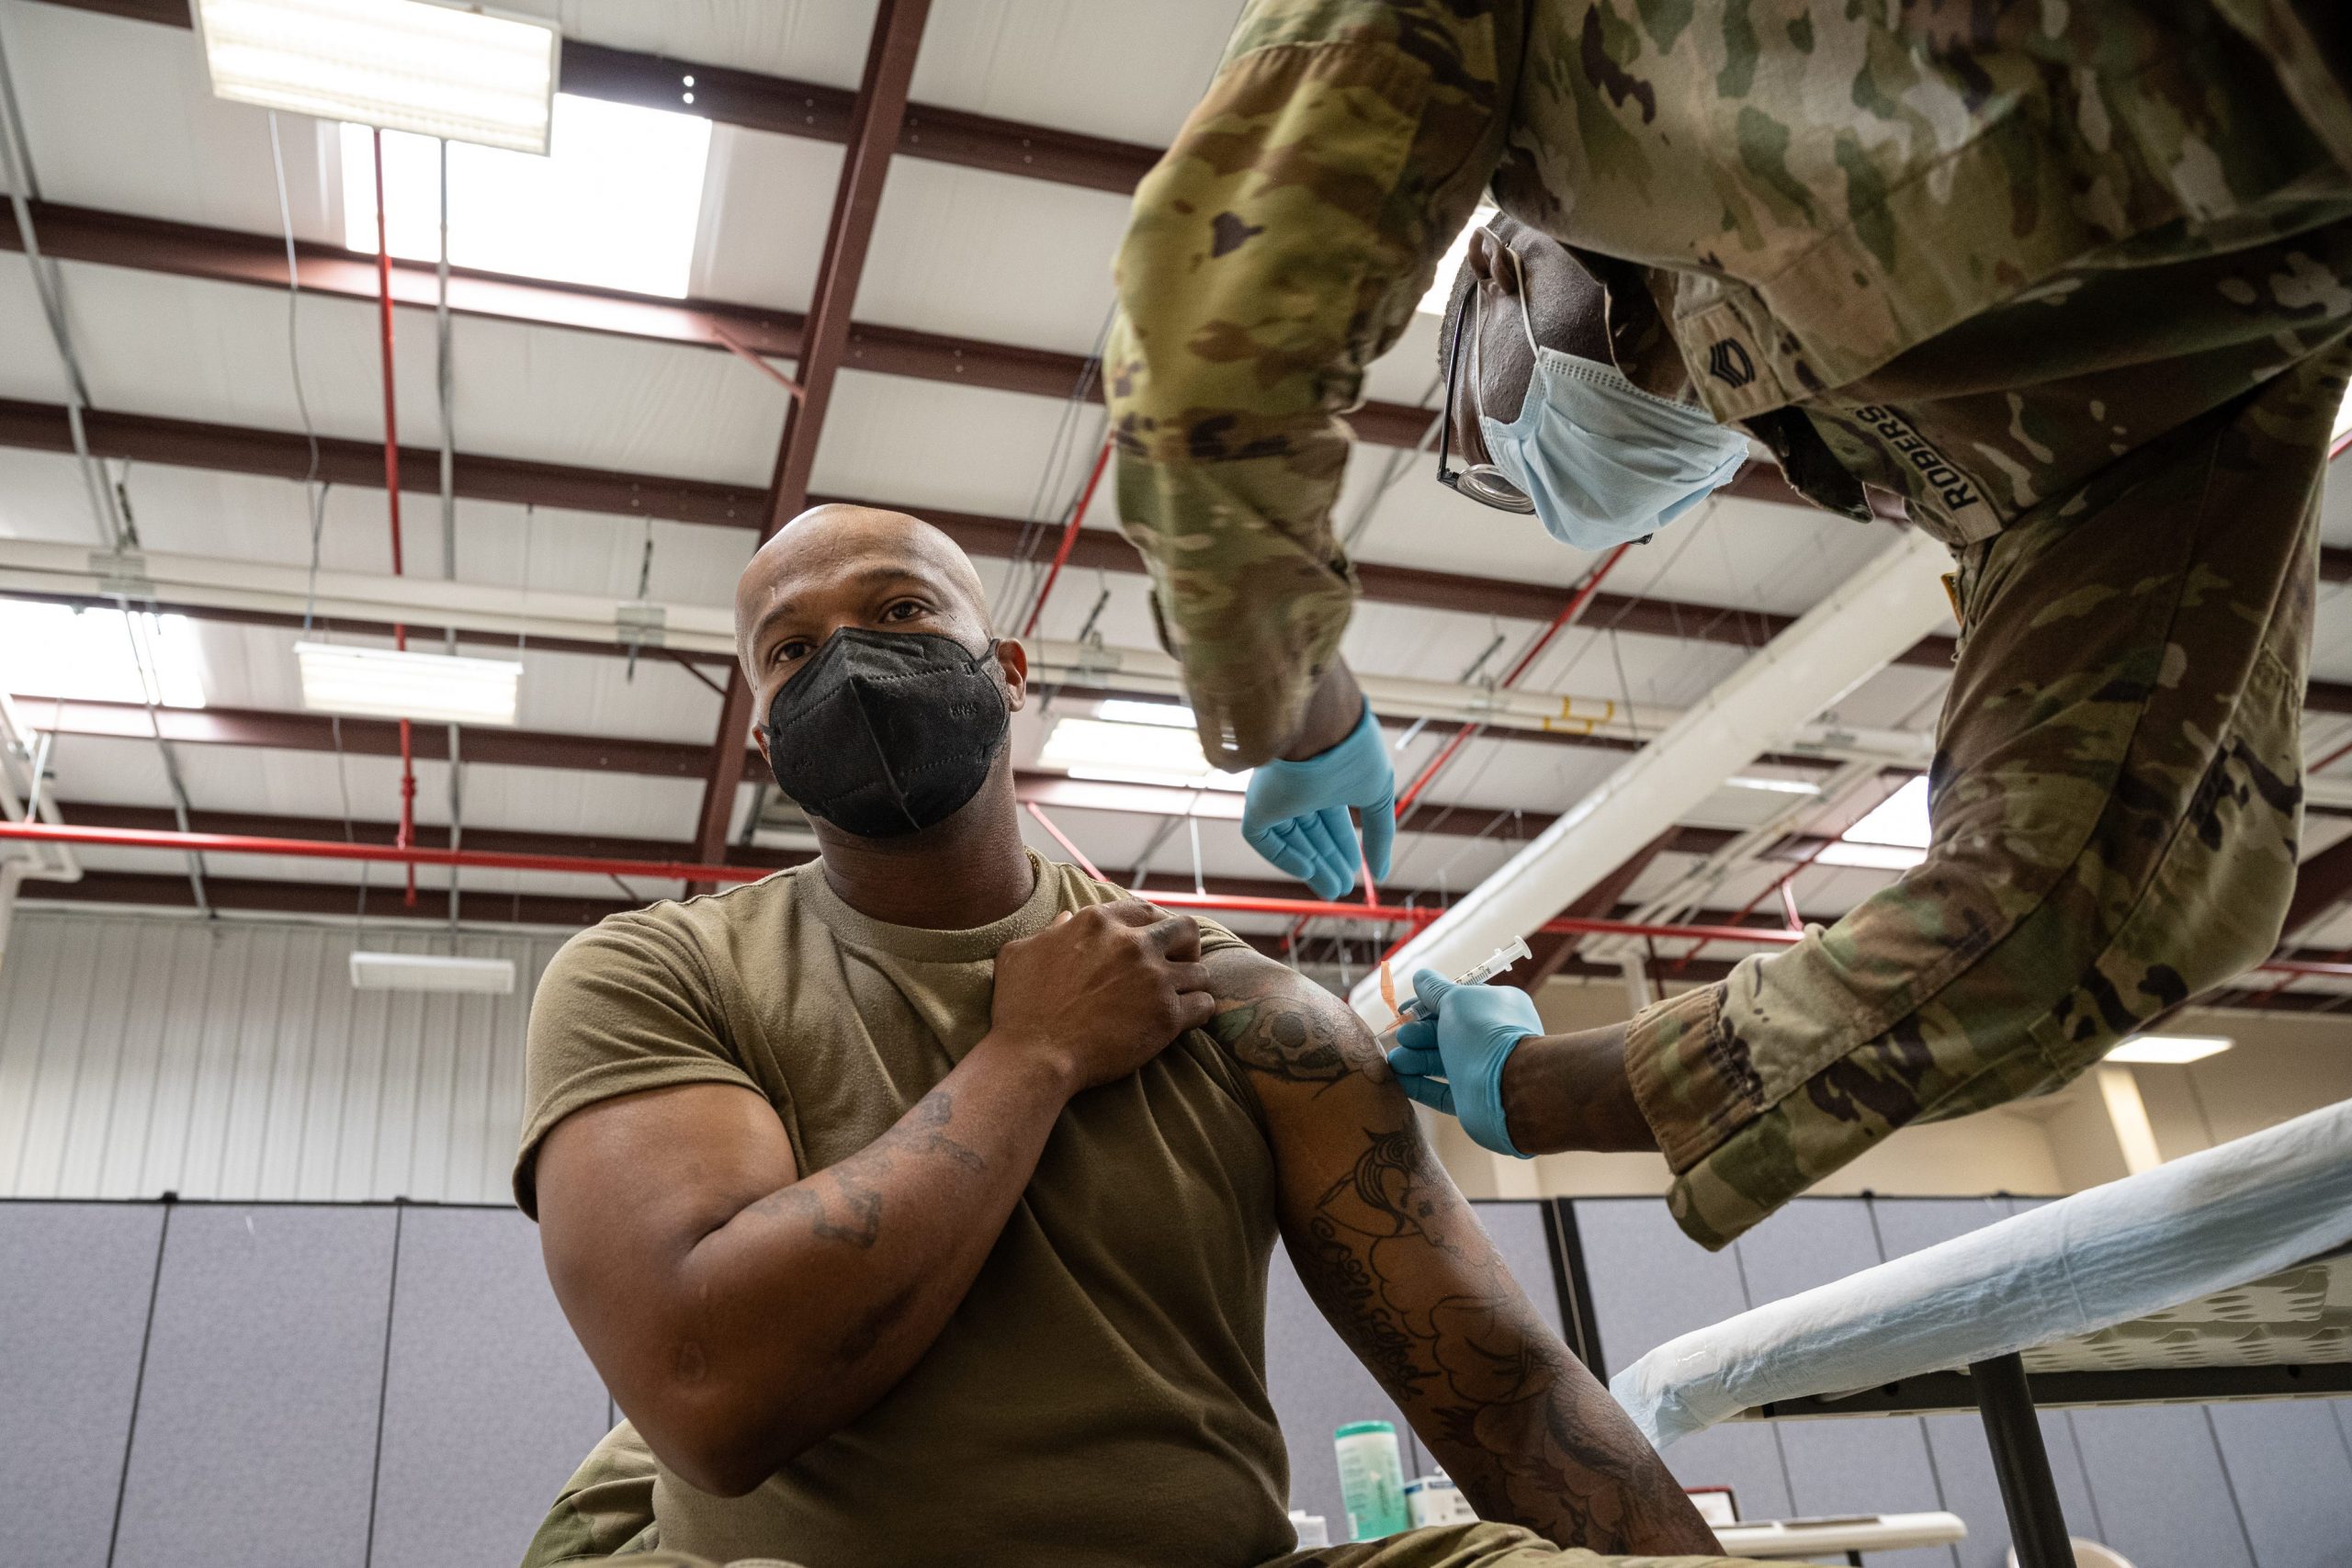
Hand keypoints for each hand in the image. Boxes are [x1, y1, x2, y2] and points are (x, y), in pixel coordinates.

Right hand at [989, 901, 1216, 1094]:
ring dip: (1191, 985)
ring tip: (1180, 999)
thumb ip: (1049, 931)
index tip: (1155, 943)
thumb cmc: (1020, 1008)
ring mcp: (1153, 978)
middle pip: (1186, 930)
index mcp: (1099, 923)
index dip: (1155, 925)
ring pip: (1199, 971)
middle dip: (1187, 947)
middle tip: (1176, 967)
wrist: (1034, 1056)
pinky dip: (1199, 1012)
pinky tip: (1186, 1020)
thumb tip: (1066, 919)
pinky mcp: (1167, 1015)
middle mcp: (1132, 943)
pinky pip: (1204, 1004)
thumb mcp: (1020, 953)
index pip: (1145, 910)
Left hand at [1242, 699, 1394, 898]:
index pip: (1331, 818)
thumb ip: (1379, 834)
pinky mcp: (1256, 802)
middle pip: (1311, 833)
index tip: (1358, 871)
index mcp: (1325, 776)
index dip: (1344, 846)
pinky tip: (1309, 870)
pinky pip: (1264, 839)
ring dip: (1311, 866)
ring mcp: (1275, 794)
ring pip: (1290, 839)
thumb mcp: (1377, 796)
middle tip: (1342, 889)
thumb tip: (1379, 873)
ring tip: (1331, 890)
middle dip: (1328, 862)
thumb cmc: (1353, 754)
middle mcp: (1297, 784)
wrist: (1320, 729)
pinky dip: (1285, 856)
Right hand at [1385, 969, 1540, 1157]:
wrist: (1506, 1086)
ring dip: (1414, 1059)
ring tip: (1394, 1062)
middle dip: (1418, 1034)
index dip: (1427, 1004)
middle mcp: (1491, 1039)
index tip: (1402, 1009)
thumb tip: (1421, 977)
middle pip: (1445, 1033)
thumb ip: (1436, 989)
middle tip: (1401, 1036)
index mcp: (1496, 1009)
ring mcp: (1482, 1070)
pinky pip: (1441, 1091)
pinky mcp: (1472, 1099)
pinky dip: (1419, 1084)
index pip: (1457, 1003)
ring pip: (1441, 1062)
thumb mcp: (1456, 999)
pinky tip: (1398, 1080)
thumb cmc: (1483, 1033)